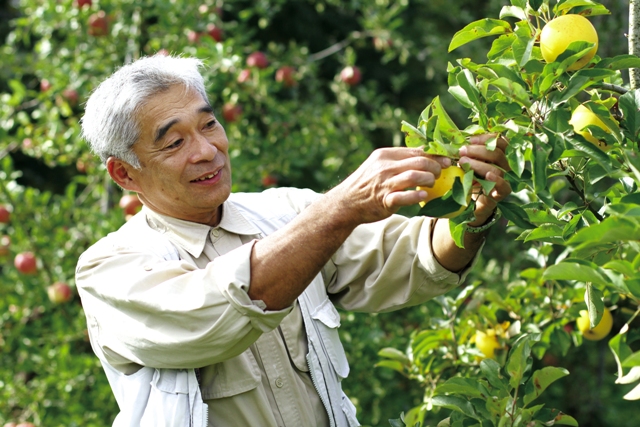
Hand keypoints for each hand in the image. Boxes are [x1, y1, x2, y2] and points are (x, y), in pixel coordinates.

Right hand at [331, 147, 450, 224]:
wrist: (346, 203)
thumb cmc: (367, 183)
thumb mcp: (380, 165)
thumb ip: (400, 159)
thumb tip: (426, 153)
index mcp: (385, 155)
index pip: (416, 151)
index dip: (435, 155)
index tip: (447, 159)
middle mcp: (384, 167)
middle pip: (419, 161)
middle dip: (436, 167)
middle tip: (441, 173)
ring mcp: (384, 184)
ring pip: (415, 176)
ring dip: (429, 180)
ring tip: (432, 184)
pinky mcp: (384, 201)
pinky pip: (405, 197)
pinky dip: (417, 197)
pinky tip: (424, 197)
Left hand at [458, 134, 511, 225]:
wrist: (471, 203)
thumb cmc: (469, 179)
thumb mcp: (467, 163)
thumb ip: (467, 153)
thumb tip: (458, 141)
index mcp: (498, 156)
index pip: (500, 142)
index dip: (486, 138)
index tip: (470, 140)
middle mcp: (504, 166)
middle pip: (497, 153)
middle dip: (478, 151)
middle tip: (462, 152)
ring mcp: (505, 179)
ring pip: (498, 168)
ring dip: (479, 164)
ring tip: (463, 163)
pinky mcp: (502, 193)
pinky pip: (504, 185)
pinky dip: (496, 179)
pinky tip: (487, 175)